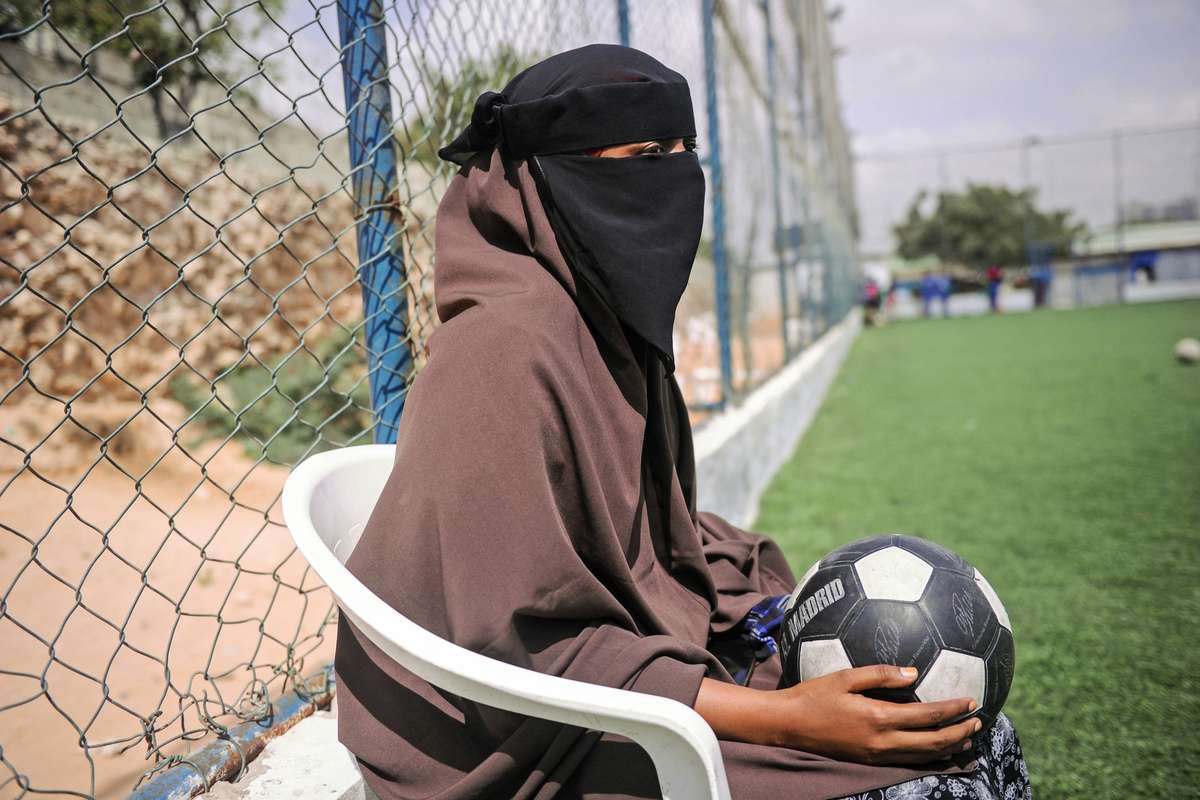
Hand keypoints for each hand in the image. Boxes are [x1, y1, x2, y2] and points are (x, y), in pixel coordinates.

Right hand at [693, 665, 980, 765]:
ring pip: (924, 757)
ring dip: (949, 747)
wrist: (789, 724)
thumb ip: (881, 674)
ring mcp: (877, 755)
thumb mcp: (845, 676)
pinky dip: (929, 756)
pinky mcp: (870, 760)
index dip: (953, 710)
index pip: (927, 716)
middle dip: (960, 733)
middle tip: (979, 722)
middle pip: (933, 742)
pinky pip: (908, 762)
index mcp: (878, 718)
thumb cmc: (814, 695)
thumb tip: (914, 672)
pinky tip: (937, 749)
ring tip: (966, 738)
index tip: (972, 701)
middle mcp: (882, 742)